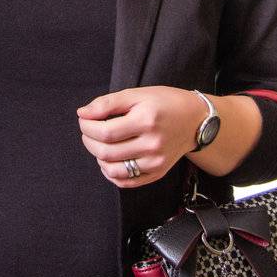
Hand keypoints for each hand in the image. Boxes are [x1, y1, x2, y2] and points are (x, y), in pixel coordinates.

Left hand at [76, 86, 204, 187]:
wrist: (195, 120)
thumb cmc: (165, 103)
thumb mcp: (137, 94)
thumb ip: (108, 103)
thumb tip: (82, 113)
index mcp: (146, 121)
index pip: (105, 132)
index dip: (87, 127)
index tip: (84, 119)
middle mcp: (152, 145)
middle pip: (107, 152)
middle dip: (89, 141)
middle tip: (88, 130)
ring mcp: (155, 162)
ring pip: (114, 170)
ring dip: (98, 157)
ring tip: (98, 144)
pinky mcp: (157, 173)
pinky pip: (126, 182)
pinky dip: (111, 173)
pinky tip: (109, 160)